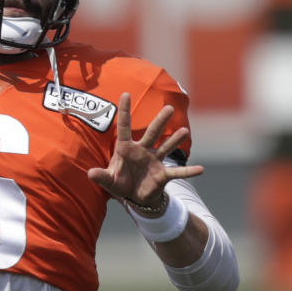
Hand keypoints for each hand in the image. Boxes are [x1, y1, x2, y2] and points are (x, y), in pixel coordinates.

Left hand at [87, 92, 203, 211]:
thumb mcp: (109, 181)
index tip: (125, 93)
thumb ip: (101, 176)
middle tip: (169, 108)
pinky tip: (201, 169)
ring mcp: (154, 161)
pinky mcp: (163, 174)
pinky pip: (178, 172)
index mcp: (126, 148)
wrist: (134, 196)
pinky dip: (189, 171)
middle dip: (160, 121)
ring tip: (185, 130)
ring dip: (176, 140)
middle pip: (152, 133)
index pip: (124, 127)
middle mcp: (142, 150)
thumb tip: (90, 173)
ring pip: (166, 147)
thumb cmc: (120, 183)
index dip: (125, 111)